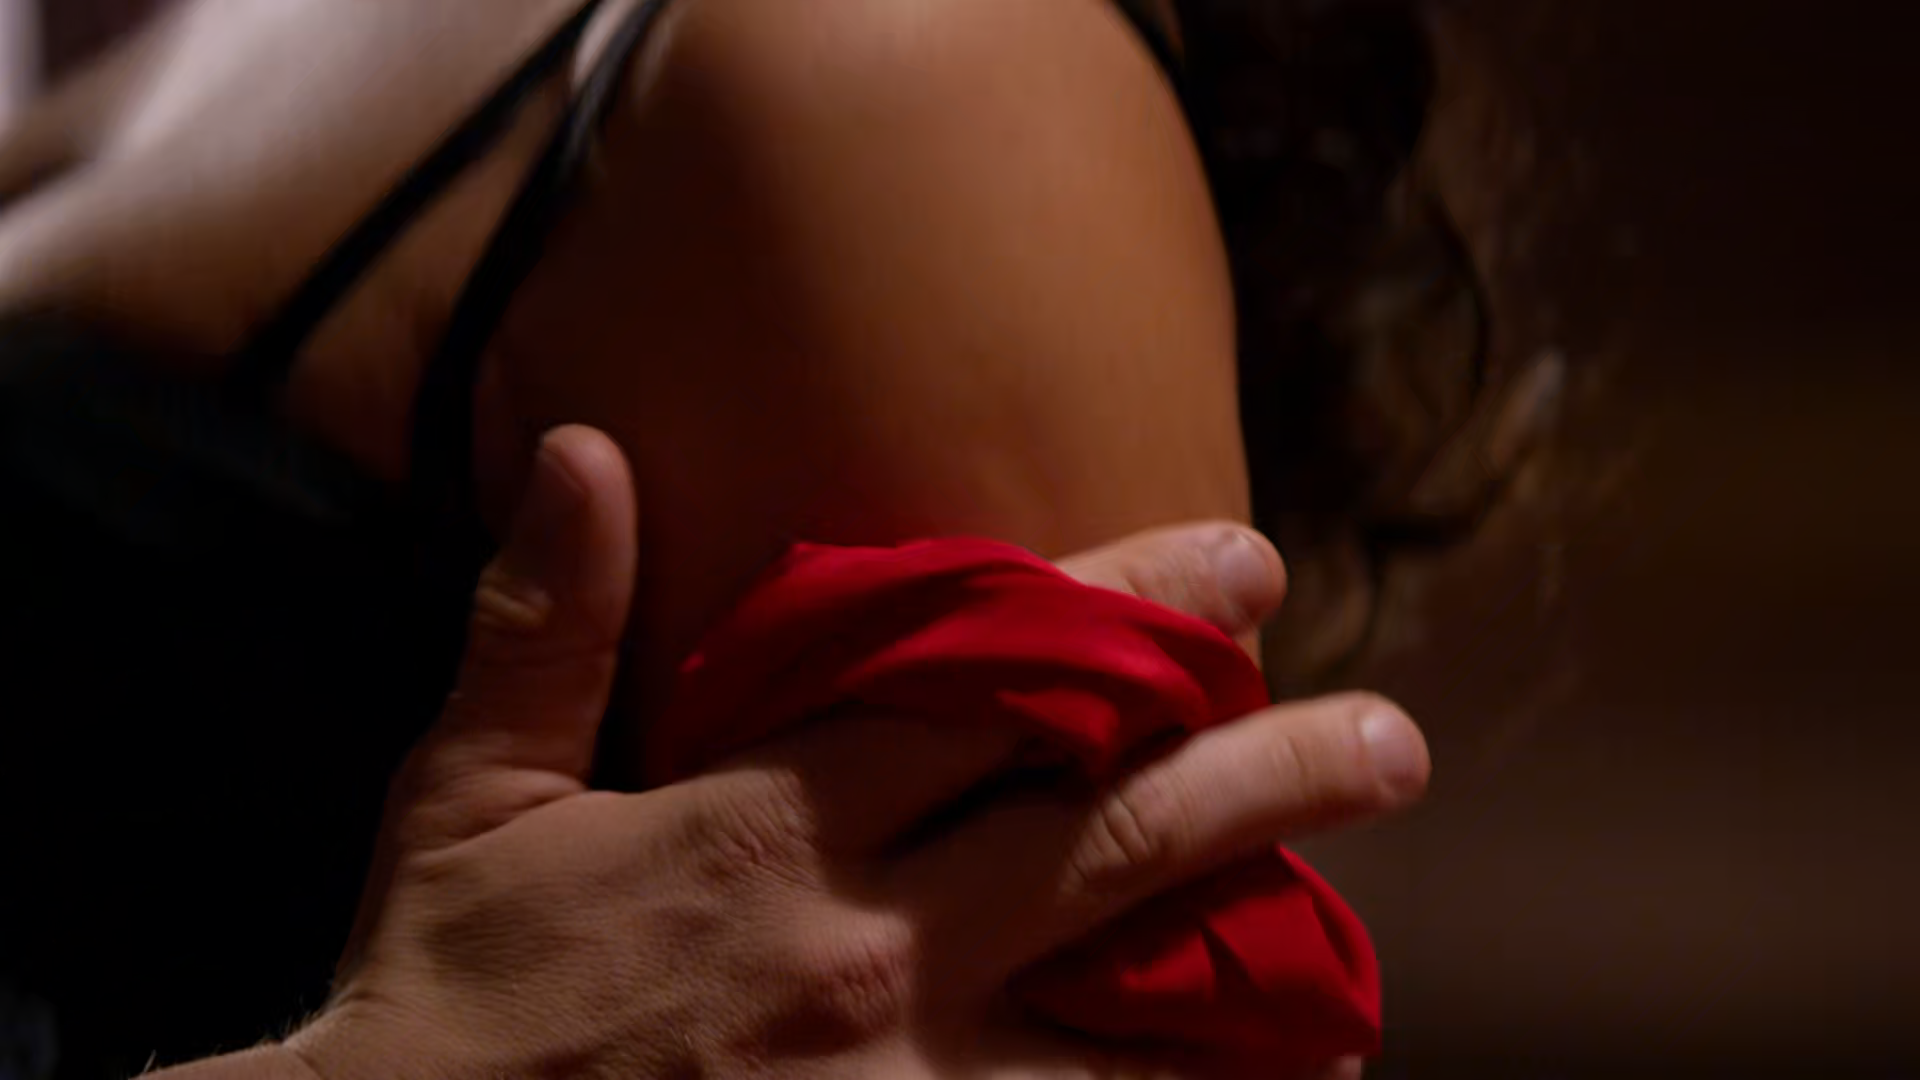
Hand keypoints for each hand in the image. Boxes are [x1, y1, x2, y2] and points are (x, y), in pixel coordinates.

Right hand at [282, 425, 1429, 1078]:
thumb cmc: (442, 997)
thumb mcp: (462, 797)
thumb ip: (543, 625)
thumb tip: (584, 447)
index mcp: (768, 825)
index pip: (986, 688)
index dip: (1127, 613)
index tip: (1242, 564)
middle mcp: (866, 946)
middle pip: (1108, 840)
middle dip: (1264, 773)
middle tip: (1392, 738)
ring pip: (1125, 1013)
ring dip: (1254, 973)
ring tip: (1356, 952)